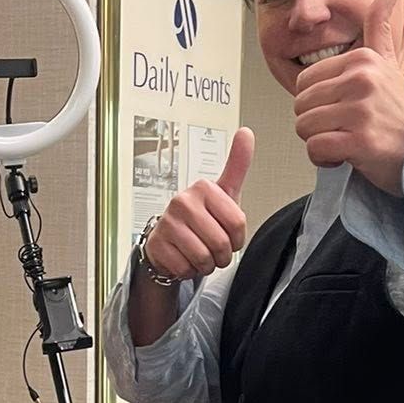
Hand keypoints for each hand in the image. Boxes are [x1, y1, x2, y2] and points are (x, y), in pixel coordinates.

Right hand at [141, 128, 255, 279]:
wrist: (169, 241)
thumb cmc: (201, 218)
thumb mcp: (224, 193)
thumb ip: (237, 165)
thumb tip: (246, 132)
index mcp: (203, 188)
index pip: (237, 223)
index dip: (237, 238)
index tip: (227, 232)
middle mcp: (183, 201)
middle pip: (221, 244)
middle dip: (221, 255)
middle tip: (212, 247)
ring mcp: (167, 223)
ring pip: (204, 258)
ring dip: (206, 264)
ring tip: (198, 252)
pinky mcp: (157, 245)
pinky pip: (186, 268)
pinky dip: (188, 270)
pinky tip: (183, 258)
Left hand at [292, 0, 403, 194]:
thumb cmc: (399, 113)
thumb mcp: (388, 63)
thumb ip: (380, 29)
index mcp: (362, 59)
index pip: (304, 81)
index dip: (316, 102)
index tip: (340, 109)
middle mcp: (361, 81)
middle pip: (301, 105)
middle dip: (315, 123)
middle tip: (343, 127)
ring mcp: (361, 111)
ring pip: (305, 127)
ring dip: (320, 141)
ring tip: (346, 139)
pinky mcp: (360, 142)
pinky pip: (316, 149)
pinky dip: (325, 158)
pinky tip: (345, 155)